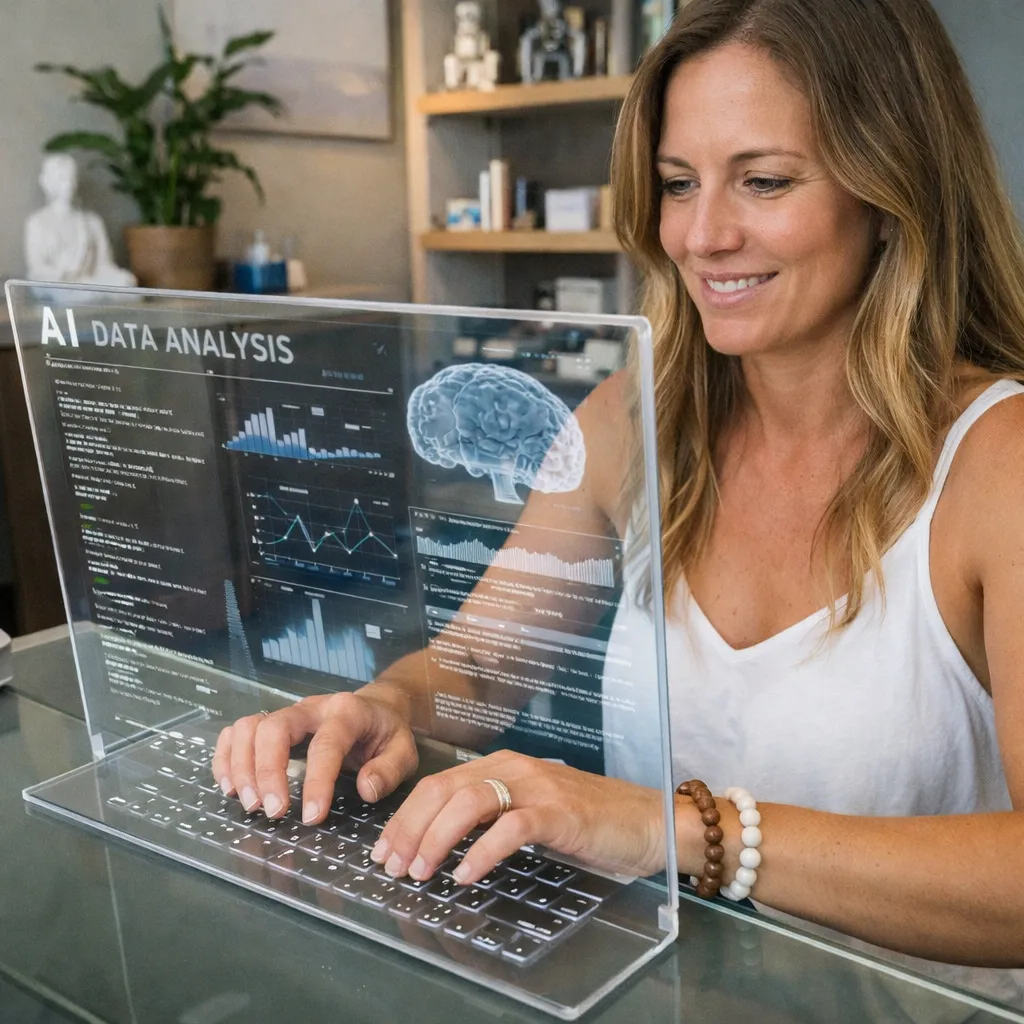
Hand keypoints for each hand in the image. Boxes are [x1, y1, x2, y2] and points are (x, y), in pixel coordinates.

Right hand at [211, 686, 417, 823]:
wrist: (377, 706)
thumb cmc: (387, 732)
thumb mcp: (404, 750)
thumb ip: (389, 770)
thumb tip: (366, 789)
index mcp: (347, 712)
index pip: (326, 744)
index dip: (316, 781)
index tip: (311, 816)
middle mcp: (311, 707)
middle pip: (275, 728)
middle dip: (268, 772)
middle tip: (272, 811)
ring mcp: (288, 713)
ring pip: (250, 727)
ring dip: (242, 767)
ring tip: (250, 804)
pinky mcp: (271, 722)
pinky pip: (237, 732)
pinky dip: (226, 758)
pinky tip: (230, 788)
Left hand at [368, 749, 666, 883]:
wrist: (645, 820)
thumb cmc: (586, 822)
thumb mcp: (528, 811)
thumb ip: (490, 816)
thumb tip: (440, 844)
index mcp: (501, 766)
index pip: (438, 784)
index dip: (404, 816)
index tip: (383, 850)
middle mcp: (514, 768)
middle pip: (444, 789)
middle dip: (409, 828)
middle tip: (391, 866)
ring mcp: (537, 787)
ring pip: (469, 802)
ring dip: (437, 839)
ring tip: (421, 872)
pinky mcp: (560, 813)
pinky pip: (511, 827)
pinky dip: (482, 852)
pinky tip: (466, 875)